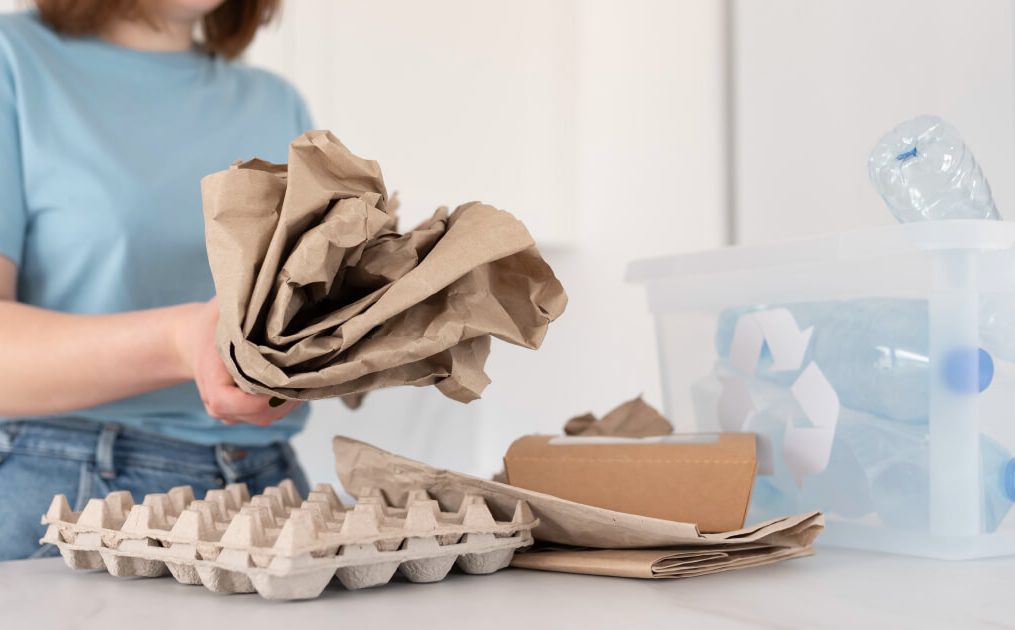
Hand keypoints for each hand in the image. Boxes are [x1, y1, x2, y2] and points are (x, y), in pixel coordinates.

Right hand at [174, 298, 300, 425]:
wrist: (192, 338)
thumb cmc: (212, 323)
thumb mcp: (225, 310)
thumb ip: (246, 312)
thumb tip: (280, 300)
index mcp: (213, 386)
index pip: (245, 404)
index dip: (272, 393)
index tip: (293, 372)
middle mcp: (220, 408)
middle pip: (264, 413)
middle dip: (289, 393)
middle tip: (309, 368)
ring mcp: (230, 416)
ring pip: (270, 416)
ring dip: (289, 397)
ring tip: (303, 372)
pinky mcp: (240, 415)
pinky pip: (267, 414)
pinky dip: (282, 400)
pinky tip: (291, 379)